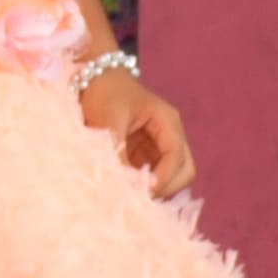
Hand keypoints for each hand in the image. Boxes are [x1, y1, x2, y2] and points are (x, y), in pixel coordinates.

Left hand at [84, 68, 195, 197]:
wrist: (93, 77)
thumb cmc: (104, 92)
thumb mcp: (109, 121)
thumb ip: (118, 152)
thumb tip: (125, 184)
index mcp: (168, 122)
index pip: (178, 159)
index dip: (163, 179)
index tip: (142, 193)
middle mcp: (170, 135)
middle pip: (185, 171)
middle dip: (165, 188)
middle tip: (138, 200)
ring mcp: (159, 145)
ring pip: (172, 176)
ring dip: (155, 189)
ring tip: (130, 197)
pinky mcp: (145, 153)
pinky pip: (153, 175)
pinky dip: (142, 185)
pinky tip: (124, 190)